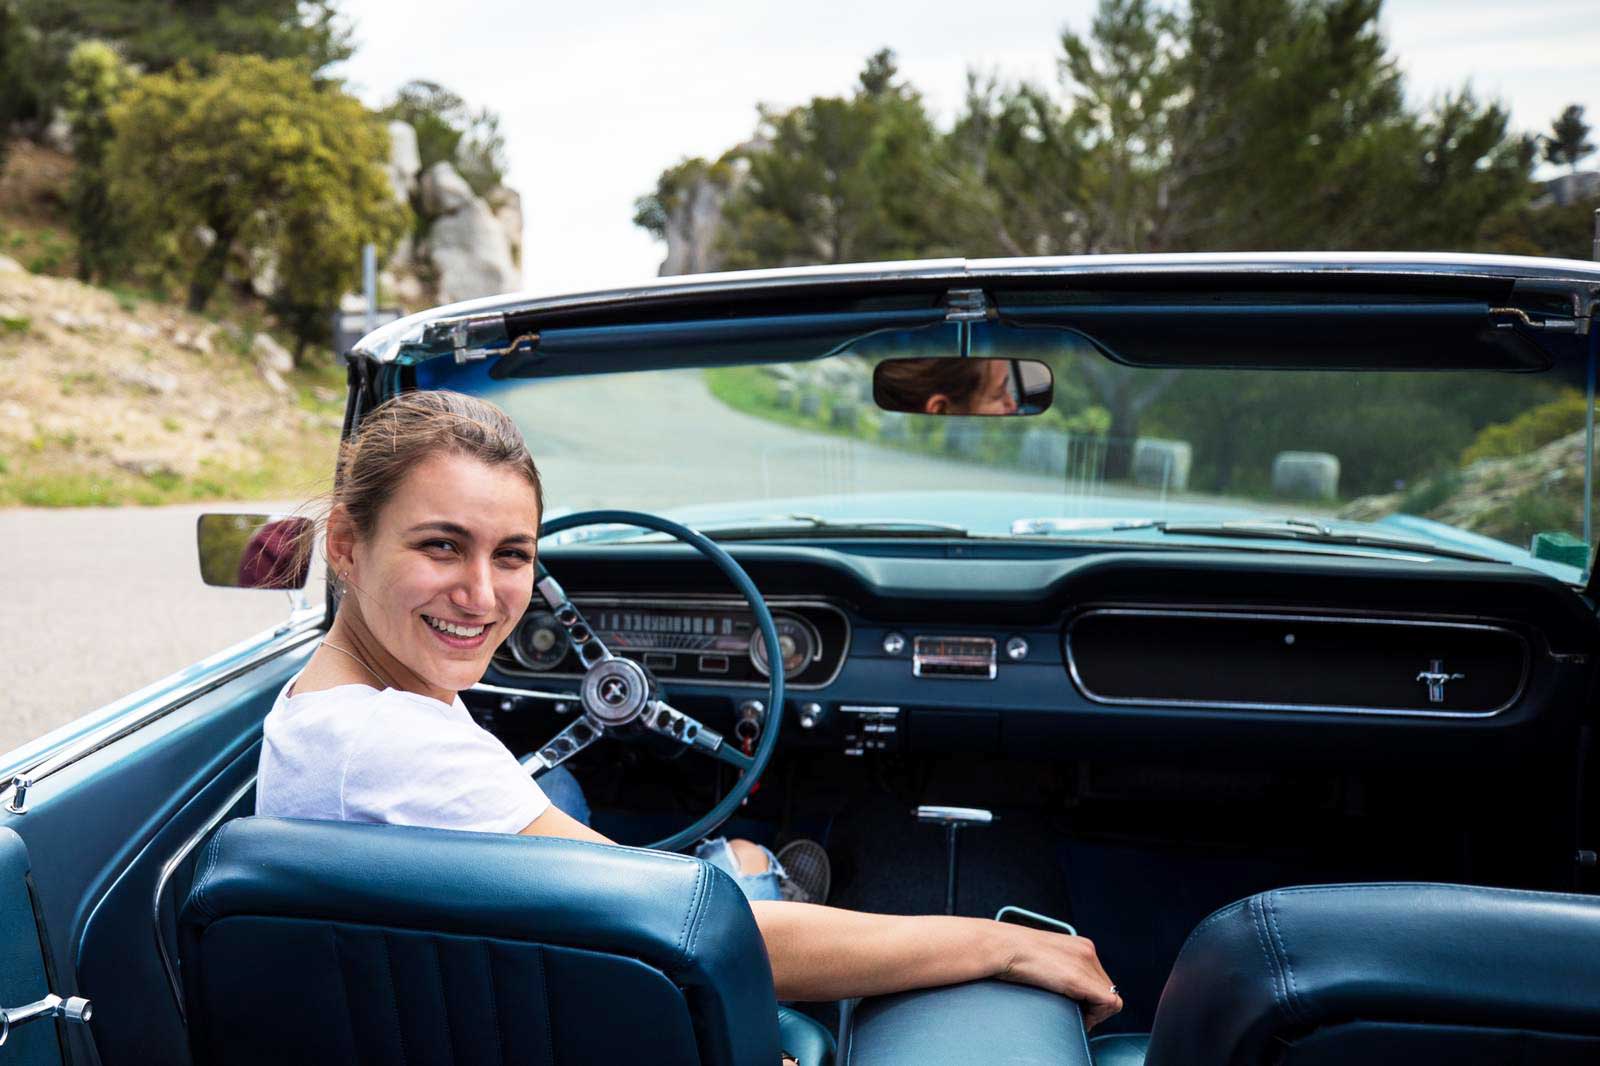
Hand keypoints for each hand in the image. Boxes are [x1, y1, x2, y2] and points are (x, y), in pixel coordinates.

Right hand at [992, 923, 1122, 1028]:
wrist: (1002, 947)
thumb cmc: (1012, 953)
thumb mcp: (1044, 957)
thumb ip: (1060, 967)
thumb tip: (1063, 986)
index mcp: (1080, 946)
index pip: (1100, 978)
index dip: (1090, 997)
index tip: (1075, 1005)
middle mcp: (1088, 951)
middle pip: (1107, 988)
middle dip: (1093, 1005)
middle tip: (1074, 1013)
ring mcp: (1086, 963)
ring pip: (1111, 997)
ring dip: (1095, 1011)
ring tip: (1074, 1014)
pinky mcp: (1080, 979)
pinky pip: (1109, 1003)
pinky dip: (1096, 1015)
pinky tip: (1077, 1016)